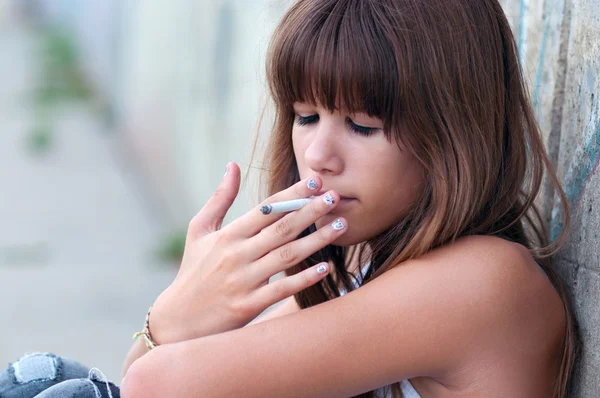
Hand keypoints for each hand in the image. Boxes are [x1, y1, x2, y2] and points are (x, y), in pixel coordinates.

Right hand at [149, 162, 346, 343]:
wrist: (178, 320)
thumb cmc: (193, 271)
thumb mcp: (199, 230)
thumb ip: (219, 199)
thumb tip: (233, 165)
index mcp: (227, 235)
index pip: (265, 209)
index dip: (291, 194)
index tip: (314, 181)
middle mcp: (236, 255)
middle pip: (281, 229)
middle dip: (310, 211)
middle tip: (335, 196)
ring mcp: (243, 281)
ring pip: (287, 256)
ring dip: (317, 240)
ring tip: (341, 225)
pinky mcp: (248, 306)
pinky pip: (282, 289)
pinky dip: (305, 278)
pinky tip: (326, 267)